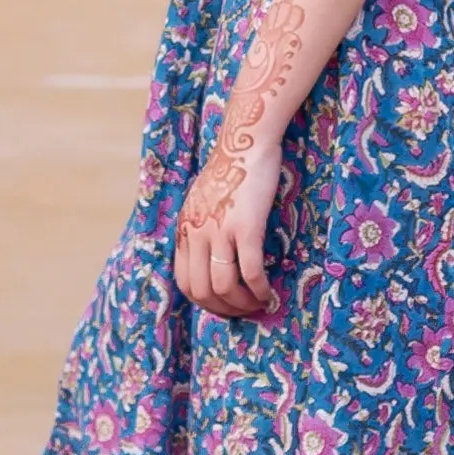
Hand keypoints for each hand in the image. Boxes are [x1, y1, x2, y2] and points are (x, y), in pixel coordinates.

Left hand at [175, 132, 280, 318]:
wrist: (246, 142)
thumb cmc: (231, 169)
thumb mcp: (202, 199)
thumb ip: (201, 226)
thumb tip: (210, 254)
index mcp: (185, 228)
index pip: (184, 281)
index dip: (204, 302)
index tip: (224, 306)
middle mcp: (196, 232)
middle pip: (200, 290)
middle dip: (223, 310)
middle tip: (244, 312)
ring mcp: (219, 230)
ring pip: (223, 286)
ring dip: (242, 303)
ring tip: (258, 304)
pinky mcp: (245, 227)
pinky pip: (249, 271)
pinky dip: (258, 289)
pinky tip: (268, 293)